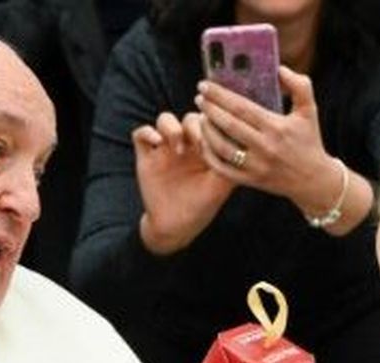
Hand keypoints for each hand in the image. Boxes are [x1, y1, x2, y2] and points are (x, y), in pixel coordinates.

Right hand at [133, 111, 235, 254]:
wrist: (176, 227)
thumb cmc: (201, 207)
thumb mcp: (220, 187)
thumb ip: (229, 164)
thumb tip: (240, 144)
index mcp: (205, 149)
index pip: (209, 122)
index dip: (212, 122)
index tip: (216, 135)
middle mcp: (186, 145)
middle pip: (189, 117)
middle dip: (194, 125)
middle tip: (198, 143)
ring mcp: (164, 149)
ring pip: (164, 119)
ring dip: (171, 127)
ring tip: (178, 147)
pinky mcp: (146, 157)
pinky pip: (140, 133)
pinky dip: (147, 132)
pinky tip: (157, 143)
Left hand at [195, 67, 340, 214]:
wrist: (314, 181)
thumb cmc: (309, 141)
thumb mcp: (309, 111)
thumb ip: (300, 86)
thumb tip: (280, 70)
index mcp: (276, 127)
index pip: (241, 107)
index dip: (220, 95)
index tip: (205, 85)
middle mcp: (265, 147)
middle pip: (228, 125)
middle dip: (209, 109)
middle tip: (199, 97)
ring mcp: (256, 165)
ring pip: (222, 147)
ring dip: (206, 130)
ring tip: (200, 117)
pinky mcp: (251, 180)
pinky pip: (222, 168)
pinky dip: (209, 155)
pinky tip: (204, 142)